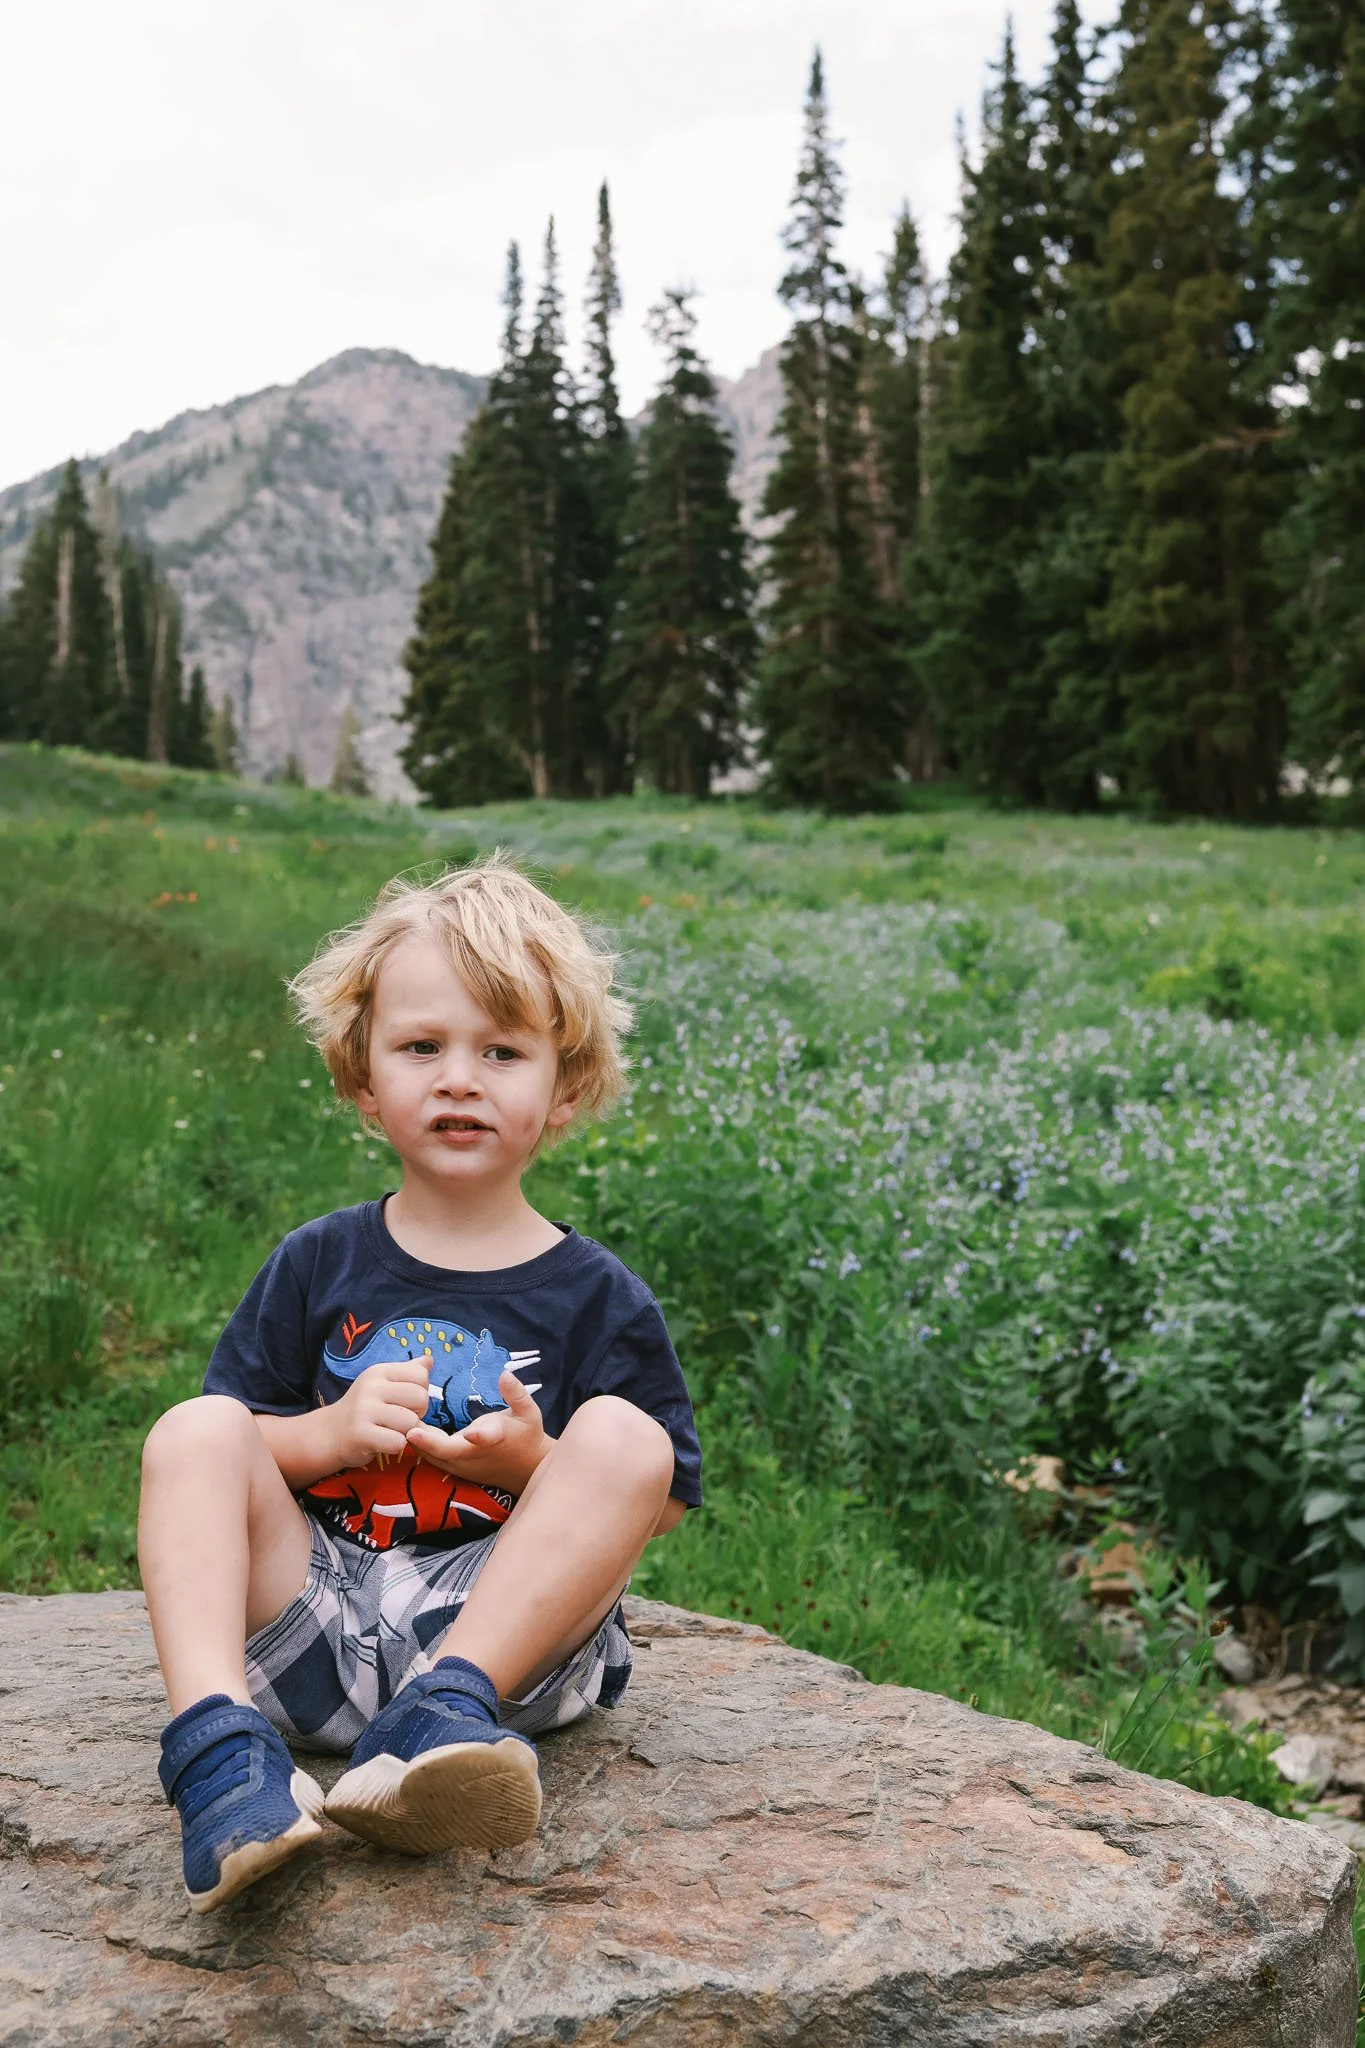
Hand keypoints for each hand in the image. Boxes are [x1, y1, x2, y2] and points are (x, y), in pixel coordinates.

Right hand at [325, 1356, 430, 1467]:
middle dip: (417, 1413)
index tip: (404, 1402)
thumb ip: (408, 1372)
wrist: (330, 1433)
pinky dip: (396, 1446)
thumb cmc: (365, 1408)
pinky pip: (398, 1442)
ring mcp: (364, 1410)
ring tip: (389, 1431)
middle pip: (420, 1398)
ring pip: (411, 1422)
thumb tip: (430, 1359)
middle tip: (399, 1419)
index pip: (421, 1375)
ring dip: (406, 1432)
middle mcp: (371, 1387)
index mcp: (379, 1371)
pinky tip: (382, 1443)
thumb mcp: (383, 1384)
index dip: (420, 1392)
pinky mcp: (361, 1434)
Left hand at [406, 1367, 549, 1494]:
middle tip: (402, 1417)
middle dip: (422, 1437)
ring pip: (431, 1456)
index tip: (467, 1431)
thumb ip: (516, 1393)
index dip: (475, 1436)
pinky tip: (408, 1427)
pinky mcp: (454, 1470)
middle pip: (443, 1451)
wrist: (527, 1470)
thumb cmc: (527, 1435)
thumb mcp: (529, 1411)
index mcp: (494, 1438)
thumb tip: (505, 1373)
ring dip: (416, 1440)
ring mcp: (462, 1466)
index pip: (483, 1438)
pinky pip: (431, 1458)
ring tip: (398, 1418)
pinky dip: (419, 1444)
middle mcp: (474, 1455)